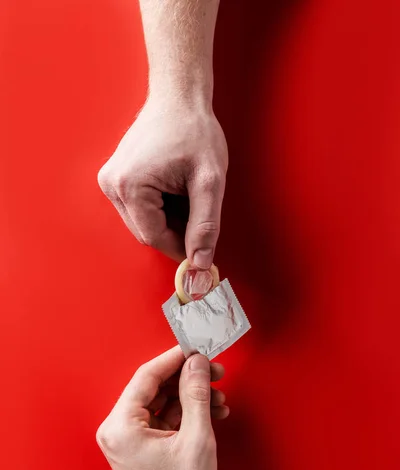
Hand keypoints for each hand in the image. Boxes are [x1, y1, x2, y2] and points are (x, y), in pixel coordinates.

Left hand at [96, 348, 228, 469]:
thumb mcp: (196, 440)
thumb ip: (196, 394)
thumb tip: (197, 362)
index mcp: (120, 426)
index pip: (147, 376)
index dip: (175, 358)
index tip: (197, 347)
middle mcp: (118, 430)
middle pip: (155, 387)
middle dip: (188, 379)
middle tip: (215, 371)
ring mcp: (129, 440)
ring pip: (163, 402)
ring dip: (191, 396)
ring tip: (219, 397)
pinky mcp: (142, 448)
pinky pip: (165, 419)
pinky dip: (187, 414)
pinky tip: (212, 412)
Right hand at [97, 97, 227, 266]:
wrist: (179, 97)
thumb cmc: (194, 130)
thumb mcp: (209, 181)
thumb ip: (205, 226)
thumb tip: (200, 264)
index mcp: (130, 186)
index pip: (154, 238)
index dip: (181, 248)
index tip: (203, 251)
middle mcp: (112, 185)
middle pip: (147, 232)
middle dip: (176, 232)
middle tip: (199, 211)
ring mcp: (111, 181)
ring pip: (143, 224)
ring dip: (169, 220)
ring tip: (186, 192)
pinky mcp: (115, 179)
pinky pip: (139, 210)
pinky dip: (161, 209)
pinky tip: (174, 188)